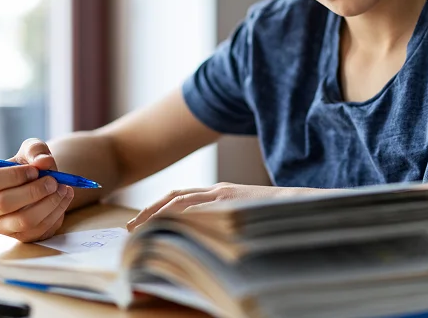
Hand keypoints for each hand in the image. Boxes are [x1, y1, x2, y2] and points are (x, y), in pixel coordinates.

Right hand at [0, 138, 73, 241]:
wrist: (42, 184)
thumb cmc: (31, 166)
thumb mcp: (33, 150)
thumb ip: (36, 150)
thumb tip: (43, 162)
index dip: (14, 175)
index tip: (35, 170)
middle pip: (3, 204)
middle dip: (33, 191)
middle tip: (54, 181)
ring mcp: (3, 225)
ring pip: (24, 220)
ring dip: (49, 203)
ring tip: (63, 188)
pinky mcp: (21, 236)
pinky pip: (40, 229)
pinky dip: (57, 212)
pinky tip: (64, 198)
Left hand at [126, 183, 322, 230]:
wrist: (298, 206)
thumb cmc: (269, 217)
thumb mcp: (239, 216)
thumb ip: (220, 220)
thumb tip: (199, 238)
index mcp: (218, 193)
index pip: (178, 197)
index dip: (155, 209)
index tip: (138, 223)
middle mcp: (216, 190)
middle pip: (173, 197)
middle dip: (148, 211)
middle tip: (129, 228)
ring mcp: (223, 194)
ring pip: (180, 201)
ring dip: (157, 213)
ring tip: (140, 228)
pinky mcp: (230, 201)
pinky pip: (198, 207)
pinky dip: (179, 215)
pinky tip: (165, 225)